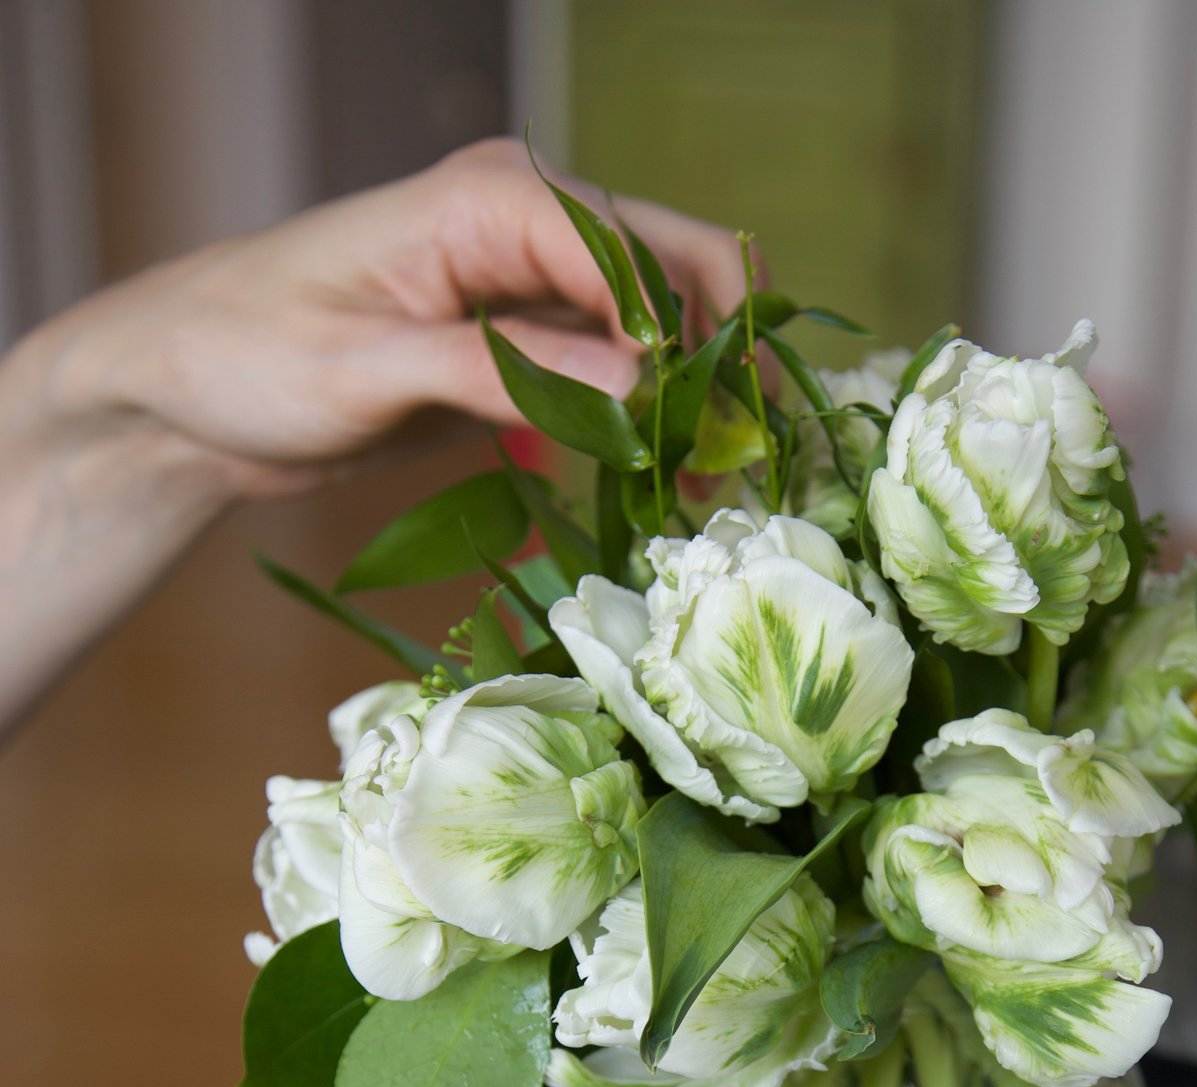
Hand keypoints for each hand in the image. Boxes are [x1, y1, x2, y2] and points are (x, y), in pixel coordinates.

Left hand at [0, 137, 745, 724]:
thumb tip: (643, 388)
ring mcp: (532, 276)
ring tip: (694, 492)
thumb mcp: (371, 371)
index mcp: (493, 199)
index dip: (689, 348)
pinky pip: (618, 365)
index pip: (642, 257)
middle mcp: (529, 219)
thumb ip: (506, 370)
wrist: (186, 389)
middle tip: (725, 473)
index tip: (702, 448)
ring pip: (660, 325)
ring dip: (689, 403)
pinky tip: (650, 480)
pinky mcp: (524, 333)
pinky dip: (646, 419)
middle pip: (677, 274)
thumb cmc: (248, 358)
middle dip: (714, 369)